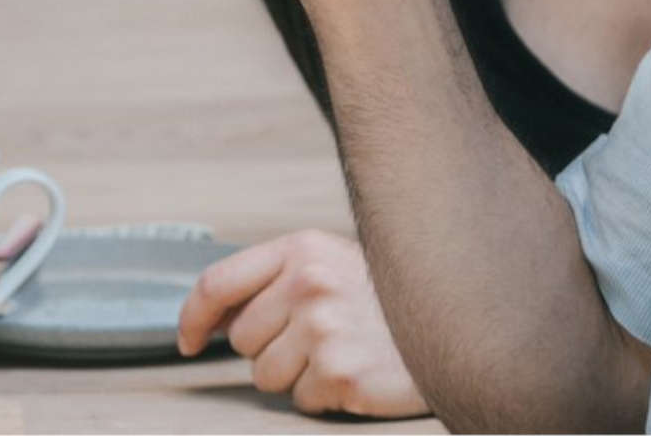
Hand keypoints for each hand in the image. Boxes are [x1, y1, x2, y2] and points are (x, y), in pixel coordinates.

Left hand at [177, 230, 429, 418]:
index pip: (218, 283)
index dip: (192, 317)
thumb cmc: (389, 297)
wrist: (461, 322)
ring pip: (265, 377)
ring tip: (339, 356)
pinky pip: (302, 401)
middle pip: (242, 340)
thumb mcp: (332, 263)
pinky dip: (324, 397)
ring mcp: (325, 330)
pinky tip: (355, 375)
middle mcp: (308, 285)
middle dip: (269, 349)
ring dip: (296, 376)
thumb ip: (276, 279)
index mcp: (300, 250)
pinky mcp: (343, 374)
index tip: (188, 341)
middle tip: (315, 341)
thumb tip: (215, 317)